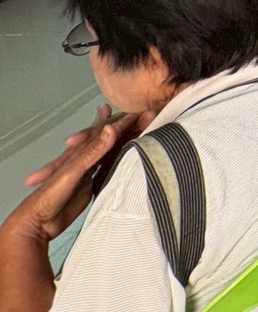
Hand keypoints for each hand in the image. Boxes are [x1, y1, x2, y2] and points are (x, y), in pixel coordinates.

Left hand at [13, 105, 148, 242]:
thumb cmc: (51, 195)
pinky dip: (113, 162)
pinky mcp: (89, 186)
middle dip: (115, 126)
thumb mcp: (74, 171)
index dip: (121, 122)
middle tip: (129, 115)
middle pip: (104, 138)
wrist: (39, 222)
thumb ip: (93, 151)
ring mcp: (87, 172)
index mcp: (80, 152)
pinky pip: (104, 170)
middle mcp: (85, 158)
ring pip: (105, 153)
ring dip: (117, 142)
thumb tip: (112, 128)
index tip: (139, 114)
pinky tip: (119, 161)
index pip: (104, 132)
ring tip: (125, 131)